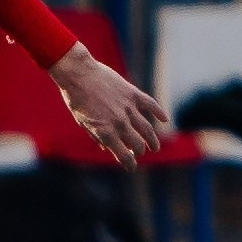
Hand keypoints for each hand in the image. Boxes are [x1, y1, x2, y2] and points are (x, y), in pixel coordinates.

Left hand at [49, 42, 170, 170]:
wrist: (78, 74)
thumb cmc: (76, 99)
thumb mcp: (82, 122)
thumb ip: (96, 136)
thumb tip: (106, 149)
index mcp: (105, 132)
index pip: (123, 155)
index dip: (129, 164)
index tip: (131, 167)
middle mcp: (119, 122)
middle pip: (137, 144)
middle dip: (140, 151)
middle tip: (141, 152)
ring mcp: (128, 108)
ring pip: (147, 129)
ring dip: (153, 140)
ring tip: (155, 146)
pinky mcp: (133, 94)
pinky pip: (151, 105)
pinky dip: (159, 113)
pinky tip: (165, 119)